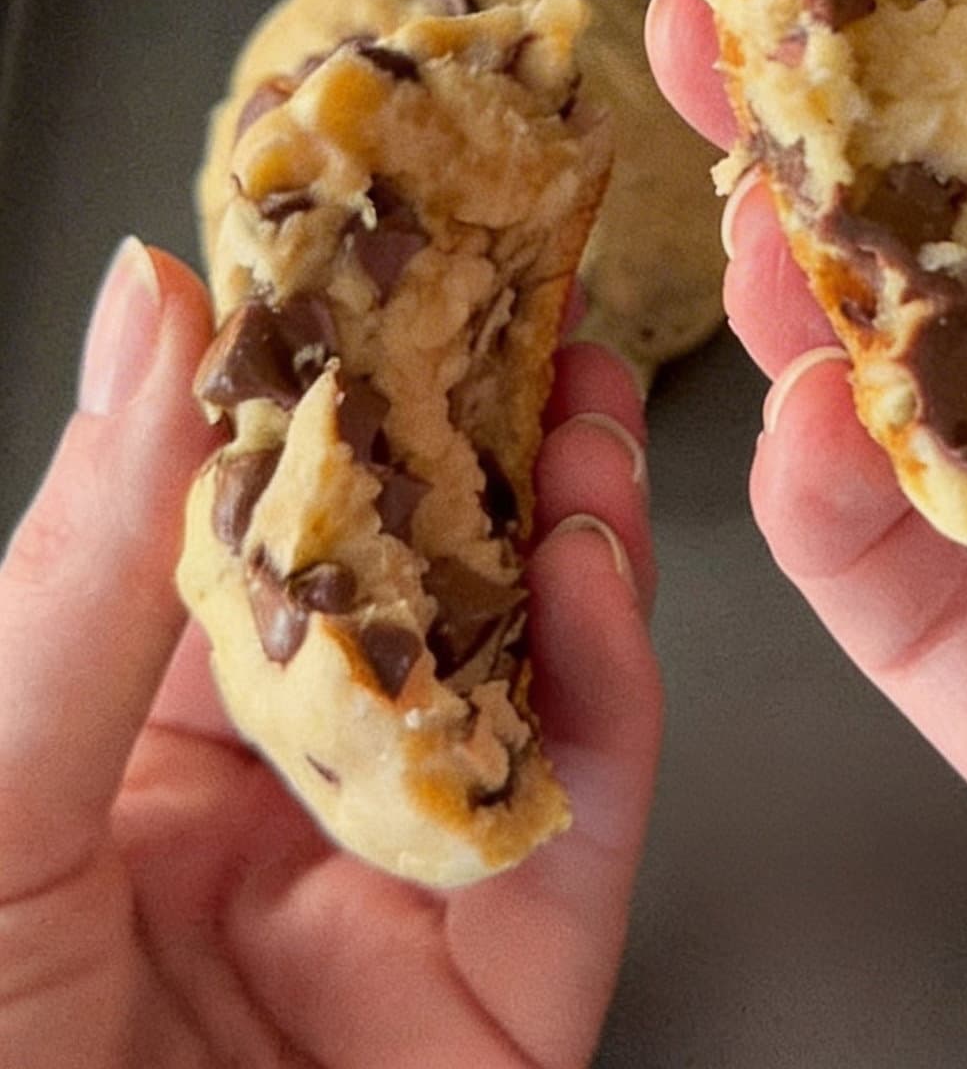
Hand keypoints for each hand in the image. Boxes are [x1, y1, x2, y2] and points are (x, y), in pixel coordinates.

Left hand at [0, 245, 659, 1068]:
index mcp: (123, 745)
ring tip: (589, 395)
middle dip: (480, 431)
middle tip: (530, 284)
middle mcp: (271, 808)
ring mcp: (398, 898)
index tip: (377, 240)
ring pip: (519, 679)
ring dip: (570, 527)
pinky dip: (604, 688)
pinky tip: (593, 570)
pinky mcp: (510, 1000)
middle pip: (411, 582)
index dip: (322, 374)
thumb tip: (152, 305)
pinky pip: (577, 823)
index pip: (252, 521)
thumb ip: (96, 559)